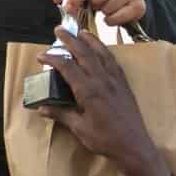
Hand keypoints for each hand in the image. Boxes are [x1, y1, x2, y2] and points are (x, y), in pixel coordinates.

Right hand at [37, 27, 170, 175]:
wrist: (134, 146)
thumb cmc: (105, 139)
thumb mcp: (79, 128)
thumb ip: (61, 114)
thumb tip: (42, 108)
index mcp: (89, 90)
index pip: (67, 67)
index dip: (53, 58)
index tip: (41, 56)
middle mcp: (102, 80)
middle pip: (84, 52)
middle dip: (70, 39)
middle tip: (59, 30)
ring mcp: (115, 80)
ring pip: (101, 52)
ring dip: (89, 40)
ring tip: (81, 32)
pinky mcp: (124, 83)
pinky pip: (113, 61)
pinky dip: (104, 50)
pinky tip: (101, 49)